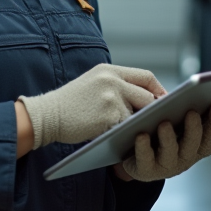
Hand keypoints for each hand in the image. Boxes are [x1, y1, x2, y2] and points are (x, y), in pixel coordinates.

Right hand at [19, 64, 164, 148]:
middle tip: (155, 123)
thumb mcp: (93, 84)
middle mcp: (112, 80)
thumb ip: (116, 86)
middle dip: (152, 111)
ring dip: (135, 126)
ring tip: (134, 133)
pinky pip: (125, 129)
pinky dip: (125, 135)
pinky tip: (121, 140)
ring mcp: (111, 98)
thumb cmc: (69, 104)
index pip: (146, 76)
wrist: (46, 115)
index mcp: (110, 70)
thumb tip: (146, 100)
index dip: (158, 90)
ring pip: (137, 115)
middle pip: (147, 96)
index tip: (164, 102)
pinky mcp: (108, 116)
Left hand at [121, 101, 210, 181]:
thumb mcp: (174, 121)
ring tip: (164, 124)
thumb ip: (184, 111)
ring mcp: (166, 167)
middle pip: (193, 145)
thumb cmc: (158, 133)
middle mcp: (185, 158)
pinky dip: (144, 147)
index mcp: (196, 145)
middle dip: (194, 128)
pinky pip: (145, 159)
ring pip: (170, 153)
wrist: (133, 156)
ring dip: (169, 139)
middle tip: (192, 112)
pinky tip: (141, 135)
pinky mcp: (146, 171)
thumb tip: (192, 93)